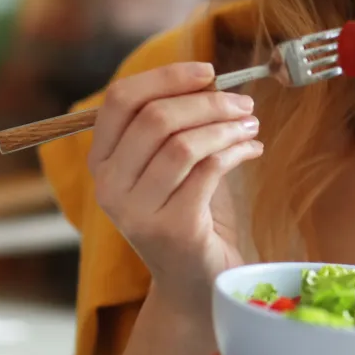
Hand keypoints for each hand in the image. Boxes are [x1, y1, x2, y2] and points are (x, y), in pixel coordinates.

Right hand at [88, 62, 259, 317]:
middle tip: (244, 104)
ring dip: (226, 127)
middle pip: (154, 118)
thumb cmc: (189, 212)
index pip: (120, 100)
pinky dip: (237, 151)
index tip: (208, 72)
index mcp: (102, 162)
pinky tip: (252, 150)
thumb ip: (177, 124)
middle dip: (207, 102)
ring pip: (182, 143)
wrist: (197, 283)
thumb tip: (211, 79)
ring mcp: (136, 211)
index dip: (166, 76)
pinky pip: (208, 170)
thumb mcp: (173, 165)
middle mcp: (109, 187)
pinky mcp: (171, 228)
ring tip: (252, 127)